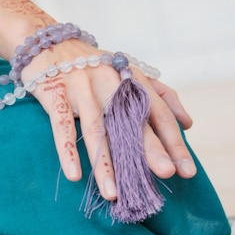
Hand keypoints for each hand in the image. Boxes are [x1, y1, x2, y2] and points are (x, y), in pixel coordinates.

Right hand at [23, 40, 195, 200]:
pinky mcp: (54, 94)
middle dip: (150, 148)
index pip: (159, 112)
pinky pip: (62, 127)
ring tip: (113, 193)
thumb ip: (159, 96)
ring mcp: (80, 86)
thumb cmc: (92, 65)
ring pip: (96, 129)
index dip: (173, 141)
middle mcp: (109, 80)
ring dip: (105, 164)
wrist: (46, 41)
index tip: (186, 170)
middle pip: (131, 120)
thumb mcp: (129, 73)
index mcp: (131, 77)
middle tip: (164, 174)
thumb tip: (188, 124)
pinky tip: (74, 175)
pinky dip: (68, 152)